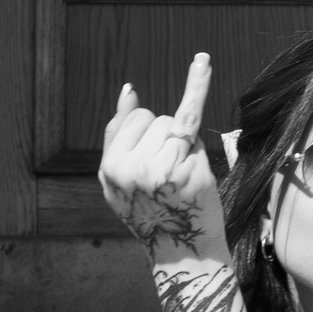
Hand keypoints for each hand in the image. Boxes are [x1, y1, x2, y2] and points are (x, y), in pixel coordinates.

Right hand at [98, 55, 229, 264]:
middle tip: (171, 175)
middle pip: (155, 118)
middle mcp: (131, 167)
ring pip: (175, 125)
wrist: (183, 250)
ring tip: (183, 177)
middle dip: (167, 137)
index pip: (132, 120)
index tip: (154, 161)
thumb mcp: (120, 181)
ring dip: (185, 144)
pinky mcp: (188, 169)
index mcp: (110, 168)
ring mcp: (160, 167)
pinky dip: (195, 85)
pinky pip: (190, 117)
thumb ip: (118, 135)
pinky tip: (202, 61)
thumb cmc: (153, 212)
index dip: (148, 134)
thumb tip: (128, 90)